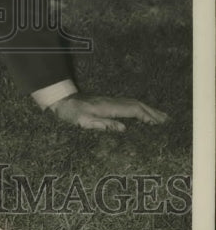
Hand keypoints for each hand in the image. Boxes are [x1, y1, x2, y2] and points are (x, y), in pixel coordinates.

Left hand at [50, 93, 168, 131]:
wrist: (60, 100)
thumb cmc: (70, 113)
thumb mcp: (83, 122)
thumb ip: (102, 125)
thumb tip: (124, 129)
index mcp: (108, 107)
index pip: (133, 110)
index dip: (147, 117)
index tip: (159, 125)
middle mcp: (111, 102)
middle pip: (137, 104)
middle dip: (153, 112)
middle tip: (168, 121)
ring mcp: (109, 101)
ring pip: (133, 103)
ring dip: (148, 109)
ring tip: (161, 117)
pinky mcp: (106, 103)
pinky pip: (127, 104)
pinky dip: (139, 108)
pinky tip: (142, 113)